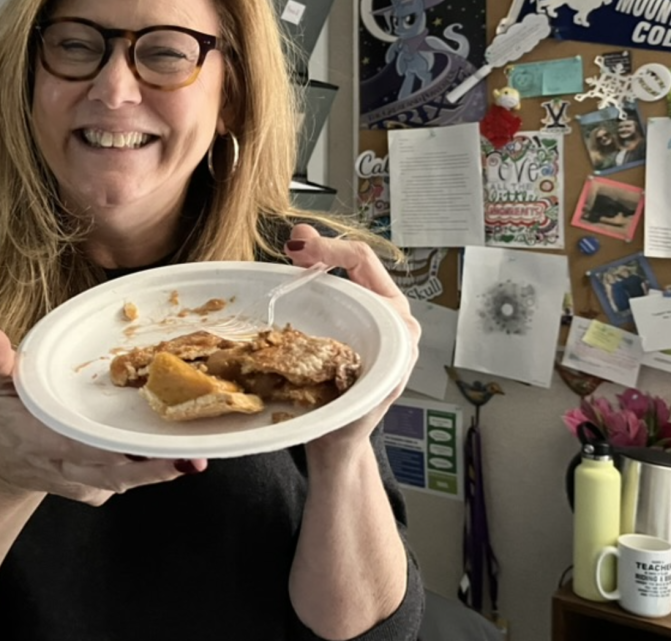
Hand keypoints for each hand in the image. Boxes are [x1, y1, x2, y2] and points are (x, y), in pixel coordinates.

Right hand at [0, 324, 204, 505]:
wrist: (8, 461)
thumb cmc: (10, 415)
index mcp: (41, 440)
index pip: (74, 447)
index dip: (105, 449)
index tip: (133, 444)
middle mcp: (67, 468)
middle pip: (111, 472)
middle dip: (148, 467)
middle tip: (185, 453)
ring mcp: (85, 483)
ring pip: (126, 480)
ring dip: (159, 471)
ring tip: (194, 456)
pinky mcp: (100, 489)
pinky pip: (129, 480)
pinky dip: (154, 469)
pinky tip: (183, 451)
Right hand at [284, 225, 419, 456]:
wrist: (336, 444)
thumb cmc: (348, 424)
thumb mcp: (359, 395)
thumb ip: (357, 371)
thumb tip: (339, 349)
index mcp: (398, 327)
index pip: (368, 269)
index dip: (332, 252)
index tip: (297, 249)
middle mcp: (389, 317)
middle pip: (357, 263)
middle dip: (322, 248)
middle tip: (291, 243)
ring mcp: (372, 319)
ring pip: (346, 273)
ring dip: (317, 259)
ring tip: (292, 253)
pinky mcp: (353, 324)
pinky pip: (335, 289)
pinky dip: (312, 276)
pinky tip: (294, 274)